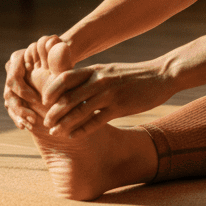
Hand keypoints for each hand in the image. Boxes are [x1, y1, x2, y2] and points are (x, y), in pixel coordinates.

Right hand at [2, 34, 70, 129]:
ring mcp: (12, 83)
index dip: (23, 89)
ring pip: (10, 101)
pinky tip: (25, 126)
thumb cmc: (64, 61)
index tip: (37, 99)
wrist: (63, 68)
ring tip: (30, 124)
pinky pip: (13, 108)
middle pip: (10, 91)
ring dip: (19, 113)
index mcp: (19, 57)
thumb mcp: (63, 59)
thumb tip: (55, 40)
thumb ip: (58, 53)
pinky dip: (18, 118)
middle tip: (33, 116)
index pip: (14, 76)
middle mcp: (13, 69)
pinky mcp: (16, 96)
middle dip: (21, 105)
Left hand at [38, 57, 175, 137]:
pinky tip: (73, 136)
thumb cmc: (135, 75)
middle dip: (53, 111)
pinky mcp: (121, 106)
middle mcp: (100, 80)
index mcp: (95, 70)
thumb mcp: (111, 70)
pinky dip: (82, 130)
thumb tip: (74, 86)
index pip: (64, 78)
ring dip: (64, 123)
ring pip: (79, 110)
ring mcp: (110, 93)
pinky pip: (96, 121)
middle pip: (68, 96)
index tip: (43, 102)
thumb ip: (93, 77)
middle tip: (45, 122)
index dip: (50, 90)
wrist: (162, 74)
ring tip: (54, 132)